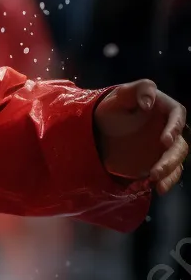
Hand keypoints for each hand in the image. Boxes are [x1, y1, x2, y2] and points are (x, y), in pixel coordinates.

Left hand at [93, 79, 187, 193]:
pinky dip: (166, 181)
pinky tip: (158, 188)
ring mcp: (165, 147)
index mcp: (164, 108)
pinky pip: (168, 172)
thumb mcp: (120, 95)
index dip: (174, 127)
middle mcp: (169, 128)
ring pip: (176, 160)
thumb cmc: (112, 107)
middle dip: (171, 158)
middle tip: (156, 170)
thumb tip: (149, 103)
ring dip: (169, 172)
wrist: (100, 129)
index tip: (165, 141)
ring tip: (156, 181)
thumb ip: (138, 91)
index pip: (178, 115)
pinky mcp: (159, 160)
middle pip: (179, 144)